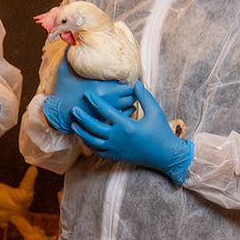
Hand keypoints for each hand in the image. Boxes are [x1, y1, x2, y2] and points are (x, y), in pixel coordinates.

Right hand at [42, 56, 134, 132]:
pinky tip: (124, 106)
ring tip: (130, 94)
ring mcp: (107, 111)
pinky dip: (127, 110)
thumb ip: (68, 53)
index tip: (131, 74)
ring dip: (132, 100)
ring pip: (130, 106)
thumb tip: (70, 38)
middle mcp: (108, 100)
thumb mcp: (64, 70)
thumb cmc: (62, 91)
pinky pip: (124, 115)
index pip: (127, 82)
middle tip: (134, 85)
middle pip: (132, 95)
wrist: (57, 111)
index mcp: (102, 87)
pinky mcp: (105, 119)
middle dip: (134, 90)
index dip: (132, 78)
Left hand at [71, 82, 193, 184]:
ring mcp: (116, 149)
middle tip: (74, 109)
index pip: (106, 112)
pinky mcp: (116, 156)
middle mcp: (119, 138)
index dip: (95, 102)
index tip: (87, 94)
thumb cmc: (161, 132)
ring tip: (74, 124)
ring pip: (92, 141)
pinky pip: (98, 151)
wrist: (166, 155)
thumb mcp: (155, 112)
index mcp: (127, 126)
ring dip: (82, 132)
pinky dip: (89, 144)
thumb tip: (136, 83)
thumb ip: (144, 97)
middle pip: (94, 127)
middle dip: (82, 118)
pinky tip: (85, 138)